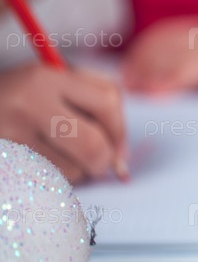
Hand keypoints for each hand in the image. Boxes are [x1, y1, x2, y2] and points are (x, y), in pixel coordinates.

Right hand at [0, 64, 126, 183]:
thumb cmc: (20, 101)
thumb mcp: (53, 86)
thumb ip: (95, 107)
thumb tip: (121, 161)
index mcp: (47, 78)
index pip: (107, 102)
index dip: (121, 130)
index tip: (118, 146)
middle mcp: (28, 104)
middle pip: (93, 144)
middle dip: (105, 160)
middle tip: (100, 164)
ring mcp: (10, 135)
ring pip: (72, 170)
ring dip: (78, 173)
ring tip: (61, 159)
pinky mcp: (5, 162)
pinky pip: (47, 183)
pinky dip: (55, 181)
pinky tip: (44, 167)